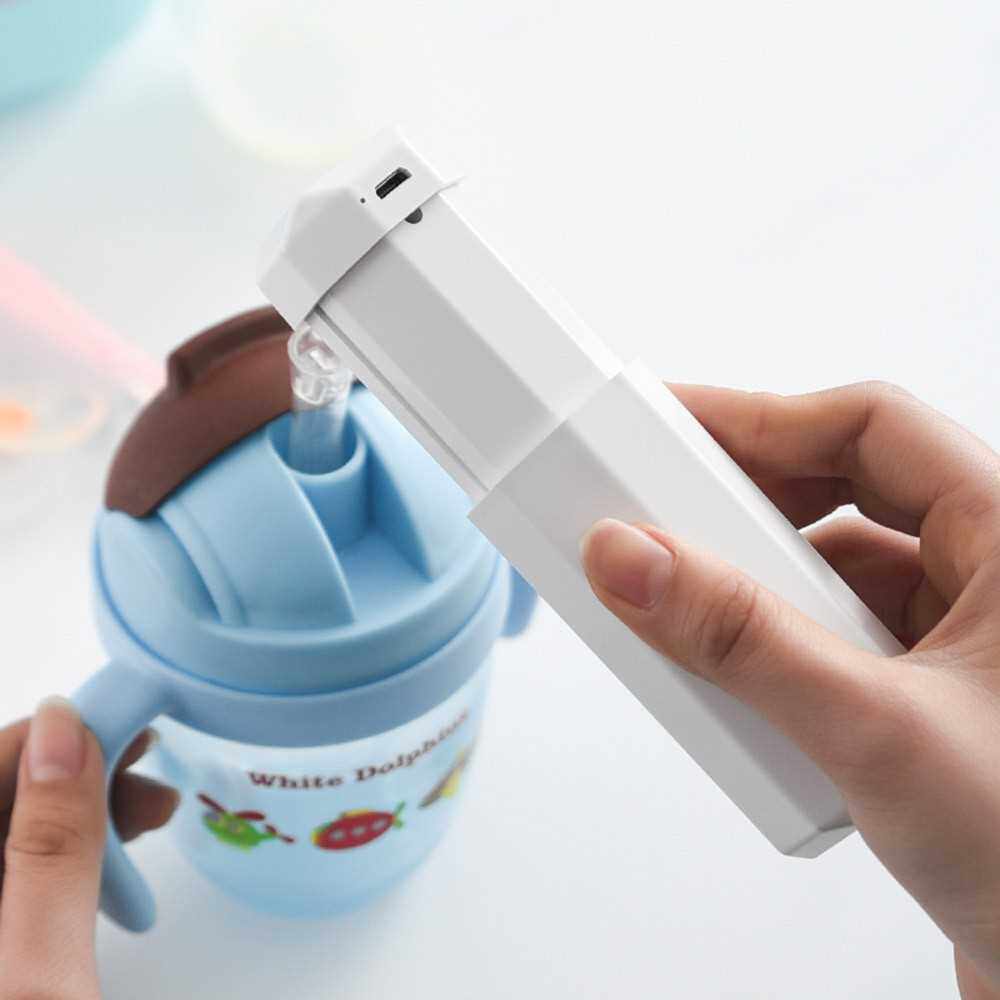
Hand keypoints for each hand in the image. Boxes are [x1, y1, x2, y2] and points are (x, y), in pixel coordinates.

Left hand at [0, 698, 178, 997]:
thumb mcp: (42, 971)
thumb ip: (52, 848)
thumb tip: (65, 728)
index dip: (53, 734)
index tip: (128, 716)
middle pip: (4, 797)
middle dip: (81, 774)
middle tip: (153, 775)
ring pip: (18, 833)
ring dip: (86, 814)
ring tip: (154, 818)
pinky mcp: (0, 944)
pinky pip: (25, 874)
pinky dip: (74, 858)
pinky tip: (115, 868)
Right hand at [580, 381, 999, 999]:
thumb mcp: (877, 732)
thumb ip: (744, 641)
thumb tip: (634, 560)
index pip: (869, 427)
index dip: (764, 417)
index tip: (669, 430)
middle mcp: (989, 575)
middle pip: (843, 491)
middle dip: (745, 508)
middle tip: (660, 517)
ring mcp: (956, 637)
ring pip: (832, 568)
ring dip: (755, 585)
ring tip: (691, 610)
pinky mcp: (924, 692)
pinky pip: (830, 633)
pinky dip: (774, 643)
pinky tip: (738, 680)